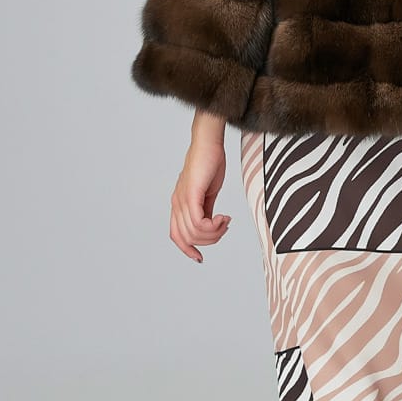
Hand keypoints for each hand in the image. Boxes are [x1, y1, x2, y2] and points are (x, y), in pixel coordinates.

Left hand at [170, 133, 231, 261]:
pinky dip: (214, 226)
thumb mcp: (208, 193)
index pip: (176, 236)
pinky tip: (224, 217)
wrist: (209, 144)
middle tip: (224, 227)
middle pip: (188, 239)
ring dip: (214, 233)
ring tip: (225, 221)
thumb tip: (211, 225)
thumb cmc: (209, 164)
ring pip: (194, 233)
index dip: (187, 250)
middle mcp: (177, 204)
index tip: (200, 257)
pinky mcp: (190, 195)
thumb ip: (206, 210)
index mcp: (179, 205)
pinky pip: (198, 223)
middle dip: (210, 240)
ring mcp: (182, 200)